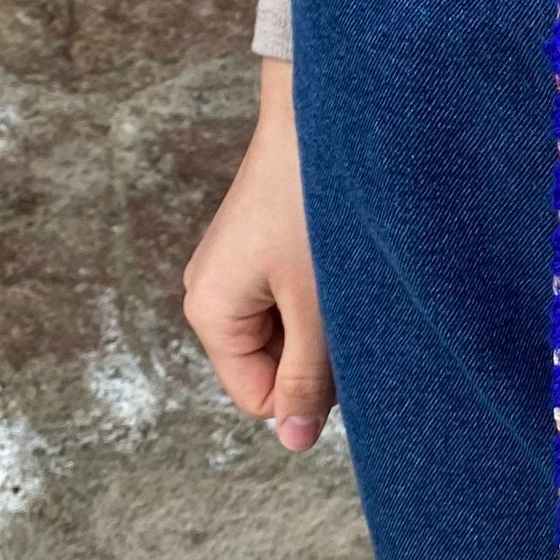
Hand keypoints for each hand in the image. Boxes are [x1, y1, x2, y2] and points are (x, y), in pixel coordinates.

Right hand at [184, 59, 335, 452]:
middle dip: (317, 352)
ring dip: (325, 320)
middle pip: (272, 366)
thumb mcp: (318, 308)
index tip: (347, 344)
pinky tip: (343, 260)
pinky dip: (323, 291)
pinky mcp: (262, 244)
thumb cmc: (316, 210)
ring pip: (289, 331)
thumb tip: (293, 442)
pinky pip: (293, 296)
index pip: (260, 396)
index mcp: (208, 311)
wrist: (325, 116)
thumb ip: (308, 378)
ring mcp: (235, 266)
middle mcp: (210, 291)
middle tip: (351, 305)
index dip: (310, 389)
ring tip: (347, 277)